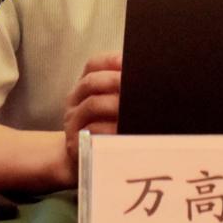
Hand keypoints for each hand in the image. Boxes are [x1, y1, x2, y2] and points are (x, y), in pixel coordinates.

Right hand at [63, 53, 121, 174]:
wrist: (78, 162)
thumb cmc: (101, 131)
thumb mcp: (108, 108)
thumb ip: (120, 93)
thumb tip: (149, 81)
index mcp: (84, 88)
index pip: (93, 64)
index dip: (110, 60)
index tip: (128, 61)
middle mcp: (75, 101)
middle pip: (90, 82)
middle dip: (114, 80)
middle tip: (133, 84)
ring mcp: (72, 122)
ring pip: (91, 105)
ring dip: (113, 103)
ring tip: (131, 107)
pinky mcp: (75, 144)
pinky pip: (91, 133)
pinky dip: (108, 129)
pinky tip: (123, 129)